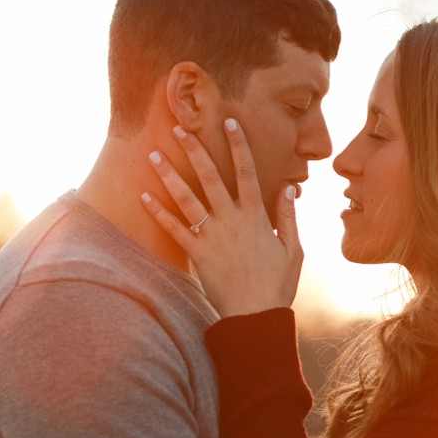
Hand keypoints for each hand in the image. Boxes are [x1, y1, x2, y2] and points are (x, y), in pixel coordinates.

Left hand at [140, 119, 302, 315]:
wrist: (255, 316)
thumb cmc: (277, 285)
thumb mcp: (293, 249)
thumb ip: (288, 216)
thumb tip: (288, 186)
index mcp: (257, 216)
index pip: (247, 172)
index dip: (239, 145)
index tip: (229, 122)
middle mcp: (232, 220)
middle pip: (211, 177)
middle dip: (195, 149)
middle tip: (179, 127)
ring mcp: (212, 236)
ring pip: (187, 199)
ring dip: (169, 175)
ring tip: (152, 155)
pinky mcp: (197, 254)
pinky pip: (174, 229)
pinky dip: (158, 213)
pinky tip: (143, 196)